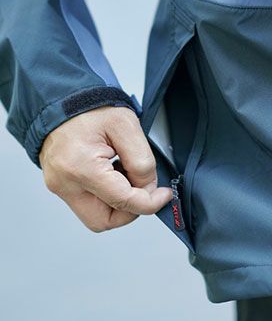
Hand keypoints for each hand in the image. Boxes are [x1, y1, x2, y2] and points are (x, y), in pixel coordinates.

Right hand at [39, 106, 172, 231]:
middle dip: (129, 210)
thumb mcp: (126, 126)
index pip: (122, 201)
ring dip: (117, 203)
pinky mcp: (59, 185)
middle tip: (142, 188)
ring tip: (124, 173)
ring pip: (95, 216)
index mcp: (80, 167)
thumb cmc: (90, 108)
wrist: (62, 99)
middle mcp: (64, 183)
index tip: (163, 195)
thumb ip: (141, 161)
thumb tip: (147, 188)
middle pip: (103, 221)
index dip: (150, 202)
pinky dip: (105, 195)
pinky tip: (112, 173)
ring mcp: (59, 186)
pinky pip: (87, 203)